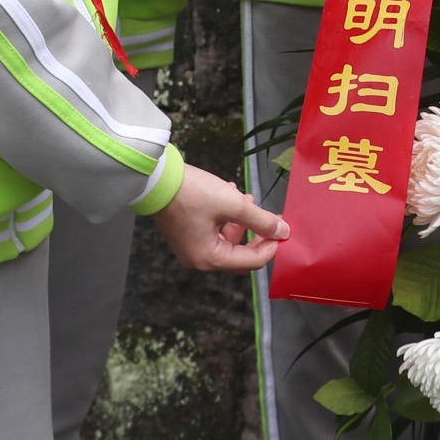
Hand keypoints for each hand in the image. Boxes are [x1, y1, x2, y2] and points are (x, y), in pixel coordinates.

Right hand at [152, 161, 287, 272]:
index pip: (252, 261)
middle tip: (270, 217)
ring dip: (241, 222)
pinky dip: (226, 218)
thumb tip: (283, 231)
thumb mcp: (232, 204)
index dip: (271, 246)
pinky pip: (214, 232)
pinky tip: (230, 195)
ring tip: (246, 198)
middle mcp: (198, 259)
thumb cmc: (193, 193)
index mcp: (209, 258)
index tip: (284, 229)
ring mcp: (190, 248)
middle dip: (257, 234)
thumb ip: (260, 219)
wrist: (155, 178)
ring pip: (228, 241)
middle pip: (240, 254)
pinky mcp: (186, 234)